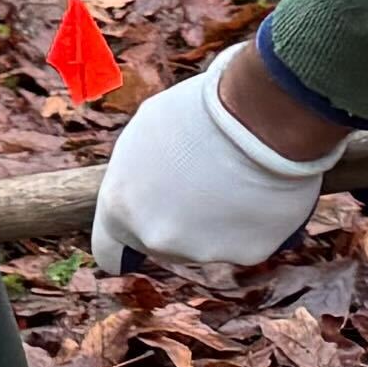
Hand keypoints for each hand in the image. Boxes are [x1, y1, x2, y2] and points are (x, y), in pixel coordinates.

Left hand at [92, 42, 354, 272]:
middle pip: (161, 242)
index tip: (136, 233)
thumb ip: (137, 170)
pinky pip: (245, 240)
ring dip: (214, 221)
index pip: (106, 252)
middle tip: (200, 181)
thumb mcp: (145, 131)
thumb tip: (145, 181)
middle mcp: (155, 237)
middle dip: (176, 219)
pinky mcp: (246, 254)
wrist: (261, 116)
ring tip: (234, 177)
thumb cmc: (198, 111)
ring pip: (204, 243)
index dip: (125, 239)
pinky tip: (260, 189)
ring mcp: (201, 250)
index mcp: (119, 207)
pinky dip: (251, 223)